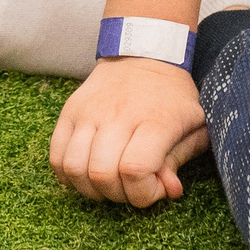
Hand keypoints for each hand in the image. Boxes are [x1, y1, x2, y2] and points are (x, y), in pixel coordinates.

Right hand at [51, 57, 210, 206]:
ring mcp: (89, 112)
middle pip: (101, 173)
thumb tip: (169, 190)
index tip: (153, 187)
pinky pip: (55, 155)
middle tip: (129, 187)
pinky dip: (67, 174)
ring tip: (107, 183)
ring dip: (90, 188)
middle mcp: (118, 114)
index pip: (135, 169)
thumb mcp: (194, 124)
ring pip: (74, 167)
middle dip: (117, 195)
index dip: (142, 193)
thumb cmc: (173, 97)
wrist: (144, 54)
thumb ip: (182, 159)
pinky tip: (86, 173)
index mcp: (155, 120)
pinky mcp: (69, 111)